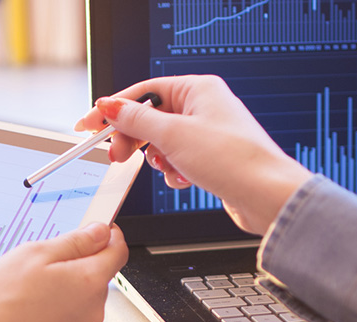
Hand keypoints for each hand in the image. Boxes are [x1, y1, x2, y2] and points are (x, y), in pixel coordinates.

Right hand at [0, 223, 127, 321]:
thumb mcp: (35, 253)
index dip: (108, 237)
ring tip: (22, 296)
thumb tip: (99, 233)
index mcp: (90, 281)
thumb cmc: (0, 302)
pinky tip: (22, 318)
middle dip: (73, 270)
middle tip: (38, 267)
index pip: (116, 252)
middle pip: (94, 281)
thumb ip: (74, 242)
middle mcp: (92, 313)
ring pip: (77, 307)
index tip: (98, 231)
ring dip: (59, 298)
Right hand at [75, 75, 312, 234]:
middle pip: (149, 118)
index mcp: (198, 89)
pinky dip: (174, 172)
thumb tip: (110, 106)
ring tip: (169, 167)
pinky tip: (185, 179)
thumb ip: (136, 119)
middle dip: (133, 139)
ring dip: (158, 159)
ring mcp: (207, 133)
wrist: (267, 197)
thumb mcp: (173, 135)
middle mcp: (203, 107)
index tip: (89, 124)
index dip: (113, 109)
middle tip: (117, 155)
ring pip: (161, 142)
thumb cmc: (233, 160)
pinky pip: (176, 160)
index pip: (142, 92)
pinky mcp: (209, 158)